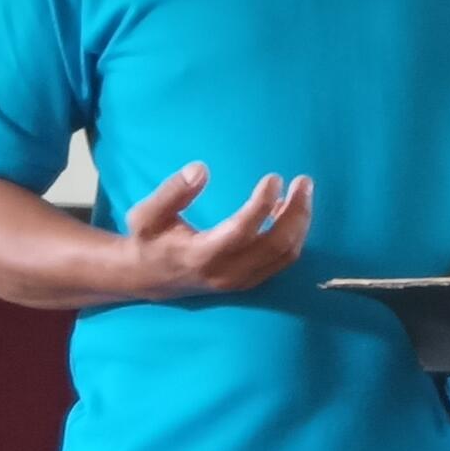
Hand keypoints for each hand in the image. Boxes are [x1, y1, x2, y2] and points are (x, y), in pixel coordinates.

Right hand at [124, 164, 311, 296]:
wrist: (146, 278)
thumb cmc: (148, 241)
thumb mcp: (146, 214)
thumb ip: (172, 192)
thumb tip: (201, 169)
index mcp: (201, 255)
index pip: (241, 231)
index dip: (261, 204)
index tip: (274, 177)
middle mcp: (226, 273)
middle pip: (275, 246)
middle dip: (296, 212)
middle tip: (304, 181)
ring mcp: (240, 280)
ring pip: (284, 255)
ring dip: (299, 223)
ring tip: (302, 191)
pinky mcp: (247, 281)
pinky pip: (280, 261)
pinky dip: (292, 236)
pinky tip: (287, 211)